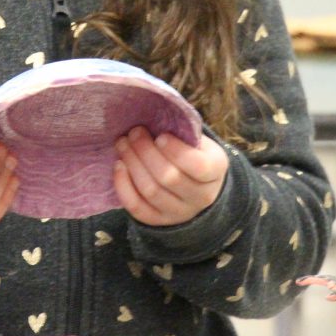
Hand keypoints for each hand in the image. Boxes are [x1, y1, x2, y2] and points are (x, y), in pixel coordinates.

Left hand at [113, 127, 227, 226]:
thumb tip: (152, 114)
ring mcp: (180, 213)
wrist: (198, 186)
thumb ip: (183, 131)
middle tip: (133, 133)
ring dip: (132, 164)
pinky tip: (119, 166)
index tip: (160, 135)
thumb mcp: (199, 141)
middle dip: (146, 152)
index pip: (198, 166)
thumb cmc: (194, 154)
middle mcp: (201, 197)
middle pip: (169, 177)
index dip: (176, 150)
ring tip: (123, 144)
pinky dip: (124, 186)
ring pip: (151, 192)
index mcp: (216, 171)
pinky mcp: (159, 221)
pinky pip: (138, 208)